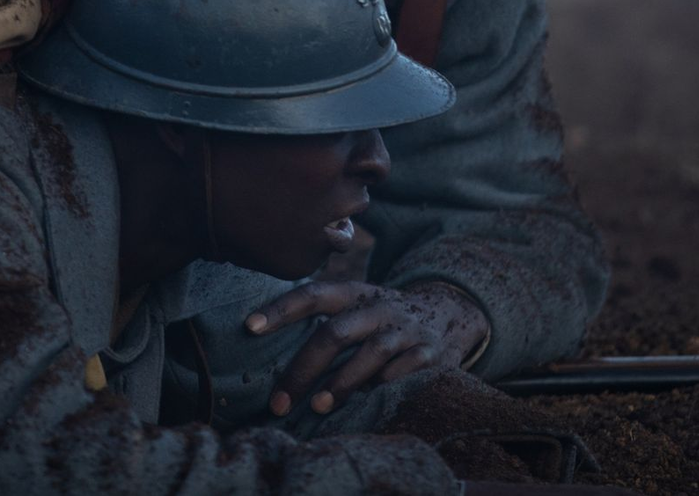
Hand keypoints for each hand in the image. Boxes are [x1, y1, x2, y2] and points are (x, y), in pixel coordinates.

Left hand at [245, 279, 488, 416]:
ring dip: (340, 383)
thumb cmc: (383, 318)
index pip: (313, 294)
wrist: (449, 311)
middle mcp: (378, 307)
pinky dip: (380, 389)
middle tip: (277, 403)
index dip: (281, 309)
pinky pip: (400, 375)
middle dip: (302, 369)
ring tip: (316, 406)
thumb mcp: (357, 308)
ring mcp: (404, 330)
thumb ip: (325, 324)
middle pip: (334, 333)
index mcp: (354, 293)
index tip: (249, 327)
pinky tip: (366, 404)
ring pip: (368, 355)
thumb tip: (277, 360)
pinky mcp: (427, 354)